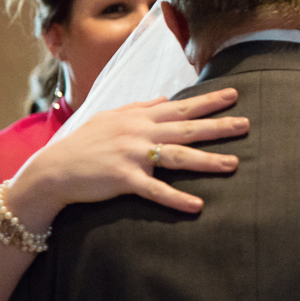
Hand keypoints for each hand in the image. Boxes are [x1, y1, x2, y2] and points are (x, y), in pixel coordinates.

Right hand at [6, 88, 247, 229]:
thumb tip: (166, 98)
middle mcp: (140, 133)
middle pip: (187, 129)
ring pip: (178, 157)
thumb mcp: (111, 117)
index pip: (181, 107)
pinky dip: (176, 199)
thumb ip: (140, 107)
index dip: (208, 101)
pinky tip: (197, 206)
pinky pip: (155, 190)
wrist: (53, 169)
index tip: (233, 94)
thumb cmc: (84, 143)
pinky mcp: (124, 179)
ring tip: (233, 164)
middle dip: (218, 126)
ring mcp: (133, 155)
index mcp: (139, 118)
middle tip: (246, 124)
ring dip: (207, 161)